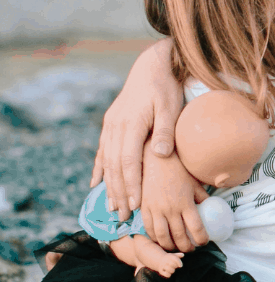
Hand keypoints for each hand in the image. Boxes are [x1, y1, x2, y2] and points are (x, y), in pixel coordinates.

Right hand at [91, 39, 183, 219]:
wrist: (151, 66)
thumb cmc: (165, 87)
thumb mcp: (170, 107)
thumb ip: (166, 131)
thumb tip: (160, 154)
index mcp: (131, 123)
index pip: (128, 161)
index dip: (131, 184)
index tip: (136, 204)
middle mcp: (116, 126)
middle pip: (114, 166)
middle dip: (118, 192)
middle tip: (123, 215)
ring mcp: (111, 125)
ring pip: (106, 161)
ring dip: (108, 185)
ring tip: (111, 207)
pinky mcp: (110, 124)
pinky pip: (102, 151)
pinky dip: (100, 169)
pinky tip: (96, 184)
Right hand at [139, 139, 208, 251]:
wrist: (154, 157)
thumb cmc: (178, 168)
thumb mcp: (194, 182)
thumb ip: (202, 197)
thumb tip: (212, 207)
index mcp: (185, 203)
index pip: (196, 228)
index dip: (202, 239)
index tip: (204, 242)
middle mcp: (170, 208)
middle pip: (179, 236)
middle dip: (187, 247)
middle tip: (191, 248)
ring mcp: (155, 209)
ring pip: (162, 236)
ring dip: (170, 246)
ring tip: (176, 247)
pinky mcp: (143, 207)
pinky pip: (148, 228)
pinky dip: (154, 237)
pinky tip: (160, 239)